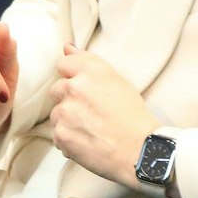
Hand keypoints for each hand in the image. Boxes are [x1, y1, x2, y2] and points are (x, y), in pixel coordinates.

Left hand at [49, 46, 157, 184]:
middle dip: (69, 100)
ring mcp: (65, 112)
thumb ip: (87, 62)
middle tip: (91, 113)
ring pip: (57, 114)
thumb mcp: (118, 81)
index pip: (64, 64)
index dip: (72, 77)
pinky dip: (69, 140)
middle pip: (57, 90)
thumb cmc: (134, 117)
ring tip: (92, 130)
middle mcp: (75, 88)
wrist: (140, 150)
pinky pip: (58, 135)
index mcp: (92, 71)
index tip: (83, 89)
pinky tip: (89, 143)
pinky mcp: (61, 135)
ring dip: (68, 121)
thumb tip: (66, 47)